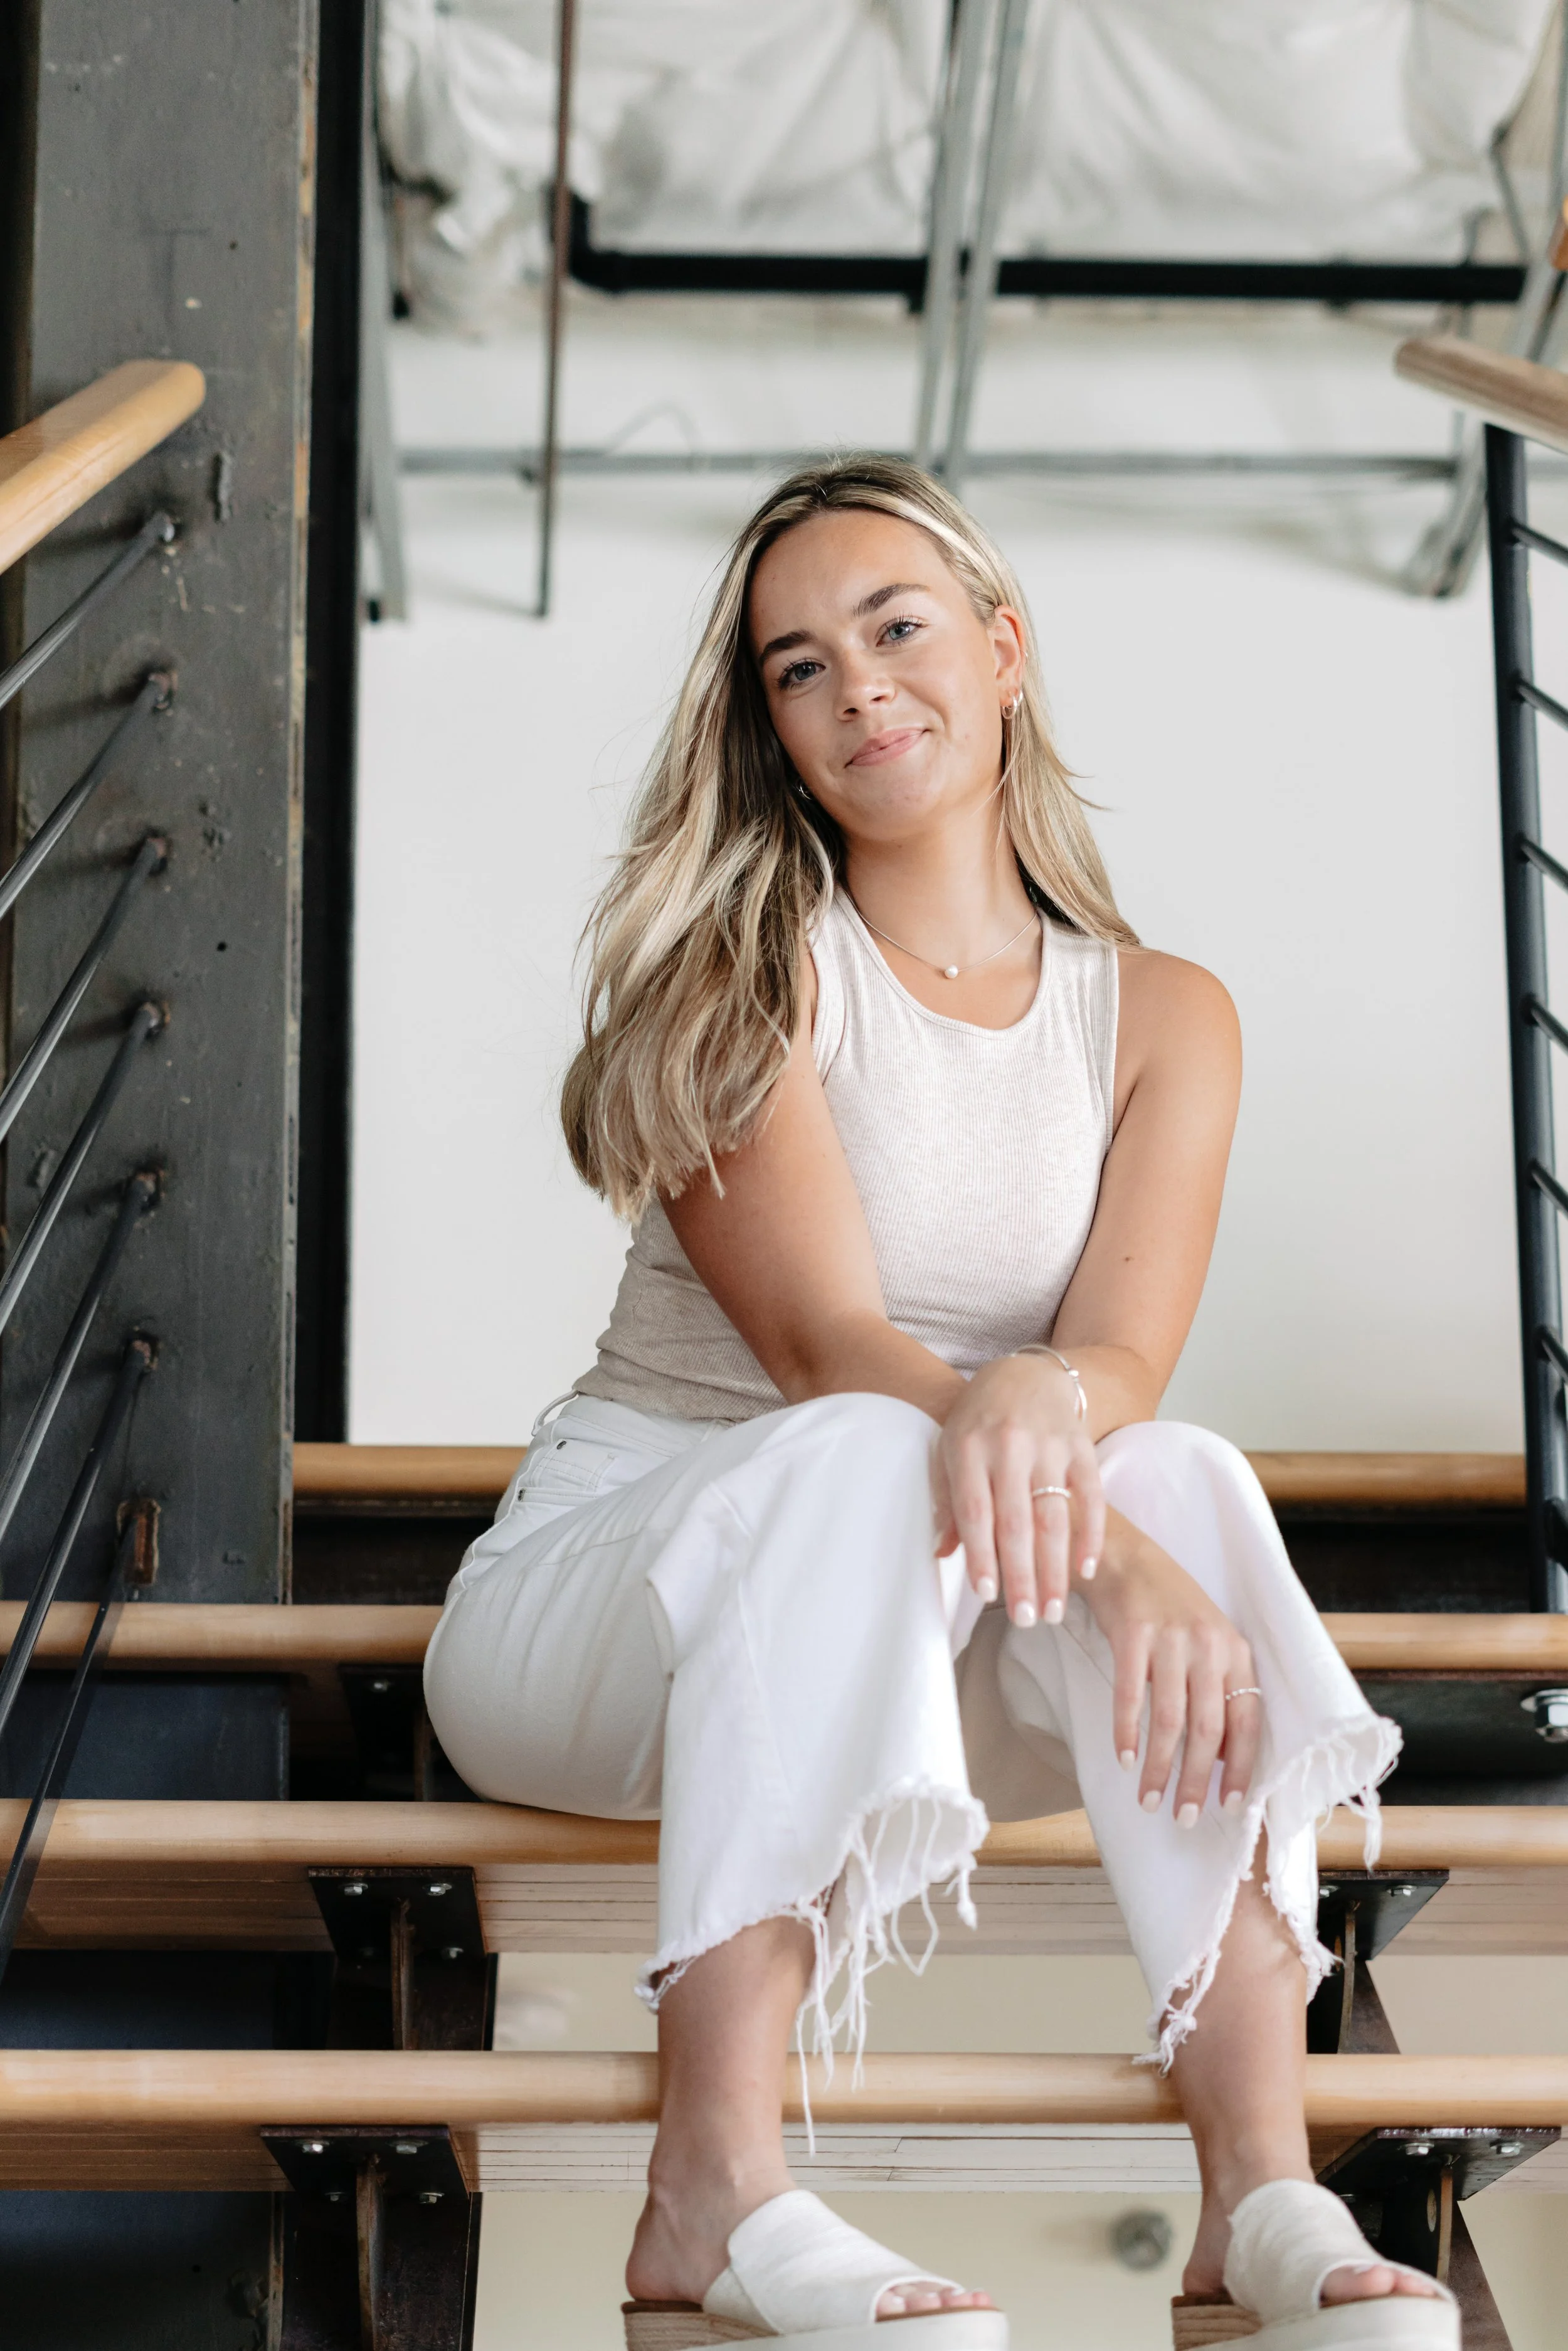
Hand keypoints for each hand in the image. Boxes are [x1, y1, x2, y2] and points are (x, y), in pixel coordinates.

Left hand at [932, 1353, 1104, 1624]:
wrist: (1026, 1373)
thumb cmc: (980, 1421)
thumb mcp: (951, 1449)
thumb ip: (947, 1500)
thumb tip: (942, 1554)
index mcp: (969, 1448)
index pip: (975, 1511)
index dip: (982, 1555)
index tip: (987, 1595)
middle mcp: (1009, 1446)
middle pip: (1017, 1522)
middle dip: (1022, 1576)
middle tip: (1025, 1619)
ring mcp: (1050, 1446)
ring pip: (1054, 1517)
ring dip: (1055, 1569)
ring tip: (1053, 1611)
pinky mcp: (1081, 1447)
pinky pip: (1092, 1496)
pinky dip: (1090, 1535)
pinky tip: (1085, 1570)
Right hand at [1082, 1522, 1262, 1819]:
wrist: (1126, 1557)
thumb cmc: (1169, 1606)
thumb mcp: (1207, 1642)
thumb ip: (1218, 1691)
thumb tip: (1223, 1756)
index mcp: (1235, 1652)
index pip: (1246, 1721)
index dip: (1239, 1768)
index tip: (1229, 1806)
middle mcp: (1209, 1645)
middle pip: (1208, 1728)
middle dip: (1196, 1780)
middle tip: (1184, 1817)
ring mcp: (1171, 1639)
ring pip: (1170, 1719)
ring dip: (1158, 1767)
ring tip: (1148, 1799)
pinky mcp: (1134, 1633)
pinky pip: (1130, 1695)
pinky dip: (1127, 1732)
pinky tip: (1124, 1758)